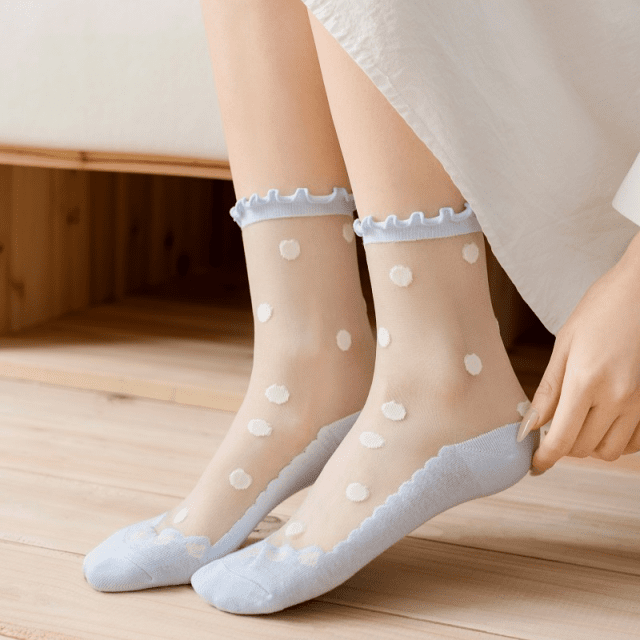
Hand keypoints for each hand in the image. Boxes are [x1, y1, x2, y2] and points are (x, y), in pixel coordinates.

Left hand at [517, 231, 639, 472]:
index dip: (544, 459)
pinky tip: (605, 421)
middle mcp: (618, 398)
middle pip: (582, 448)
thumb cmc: (600, 310)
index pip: (560, 440)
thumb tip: (528, 427)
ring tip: (578, 422)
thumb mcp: (565, 345)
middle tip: (552, 429)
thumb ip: (548, 391)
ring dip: (588, 445)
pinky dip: (617, 440)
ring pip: (610, 450)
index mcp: (586, 381)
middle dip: (562, 446)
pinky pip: (635, 443)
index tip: (534, 466)